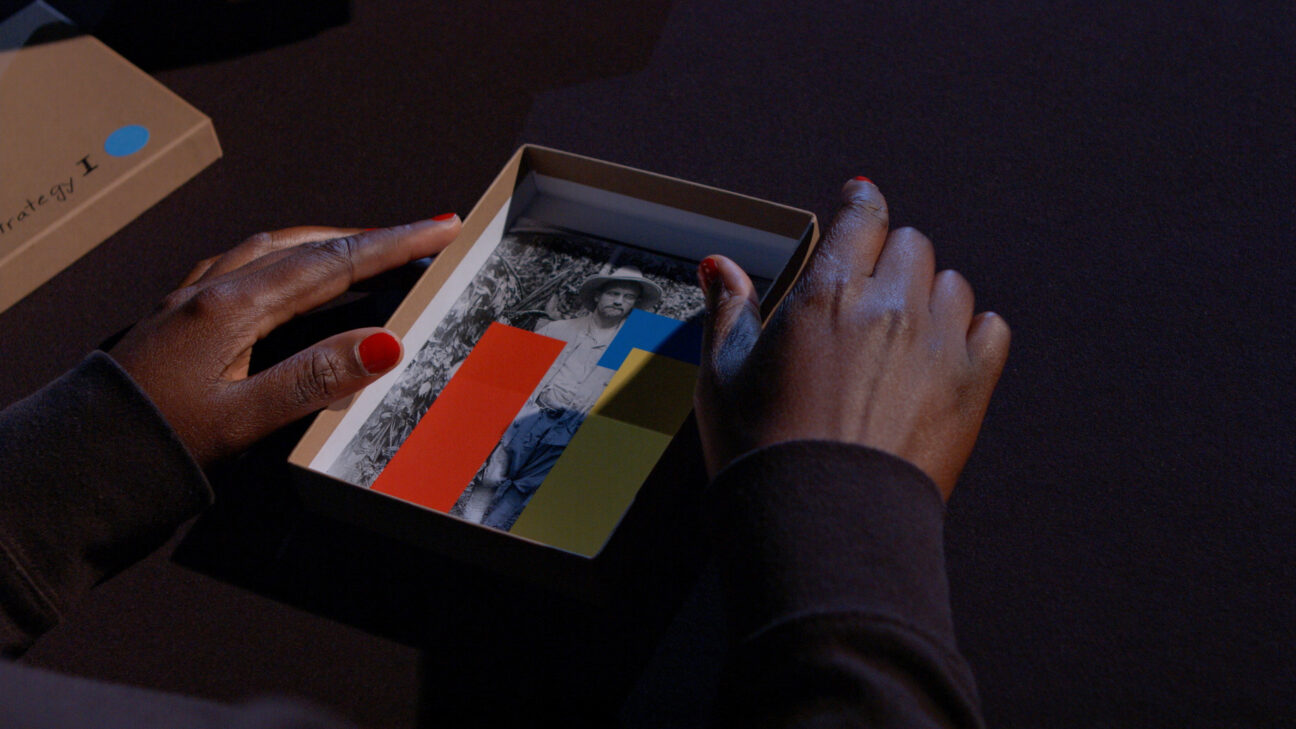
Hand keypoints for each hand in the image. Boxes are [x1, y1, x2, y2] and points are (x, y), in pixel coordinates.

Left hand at [111, 218, 460, 465]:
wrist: (76, 462)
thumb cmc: (155, 444)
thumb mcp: (242, 419)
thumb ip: (314, 378)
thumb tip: (385, 343)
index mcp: (234, 307)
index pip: (332, 263)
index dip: (393, 245)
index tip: (441, 226)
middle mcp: (214, 290)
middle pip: (306, 246)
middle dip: (369, 237)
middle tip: (420, 236)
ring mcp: (192, 299)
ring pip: (271, 249)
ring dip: (326, 243)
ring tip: (365, 249)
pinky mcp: (179, 316)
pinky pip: (242, 265)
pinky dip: (283, 258)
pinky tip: (283, 273)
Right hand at [693, 179, 1008, 499]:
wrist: (821, 521)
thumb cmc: (763, 451)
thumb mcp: (723, 376)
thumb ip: (729, 311)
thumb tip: (721, 267)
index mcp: (828, 292)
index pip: (864, 217)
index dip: (862, 203)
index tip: (862, 199)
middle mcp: (890, 305)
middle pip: (911, 246)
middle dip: (890, 259)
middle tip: (869, 293)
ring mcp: (937, 344)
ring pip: (952, 283)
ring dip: (929, 295)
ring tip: (903, 332)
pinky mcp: (972, 385)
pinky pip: (991, 328)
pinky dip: (972, 332)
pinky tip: (944, 353)